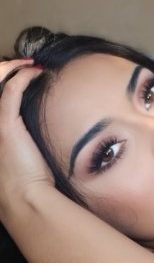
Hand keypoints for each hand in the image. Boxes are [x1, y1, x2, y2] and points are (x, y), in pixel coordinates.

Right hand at [0, 60, 52, 218]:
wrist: (26, 199)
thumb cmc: (28, 179)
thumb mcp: (22, 151)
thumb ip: (23, 131)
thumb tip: (41, 115)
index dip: (3, 77)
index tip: (24, 71)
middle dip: (4, 68)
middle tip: (27, 64)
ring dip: (13, 67)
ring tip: (32, 65)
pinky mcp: (5, 124)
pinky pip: (11, 88)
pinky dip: (23, 75)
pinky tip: (38, 73)